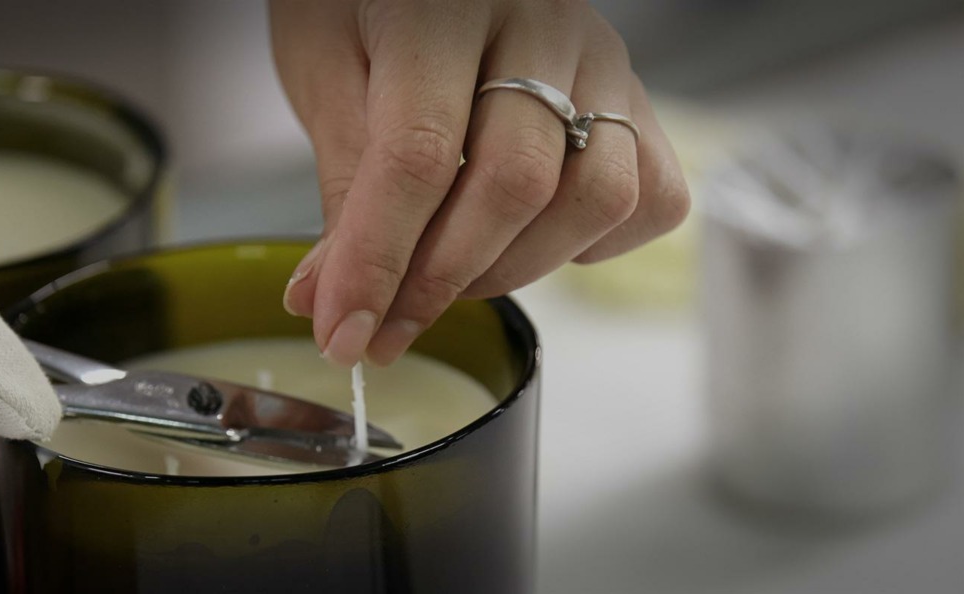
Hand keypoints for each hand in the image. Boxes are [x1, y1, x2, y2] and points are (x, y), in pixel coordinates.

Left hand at [271, 0, 689, 365]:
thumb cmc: (365, 6)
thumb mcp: (324, 71)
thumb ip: (343, 183)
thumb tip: (330, 299)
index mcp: (439, 8)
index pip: (418, 154)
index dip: (378, 260)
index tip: (345, 331)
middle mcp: (540, 22)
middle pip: (515, 182)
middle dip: (441, 280)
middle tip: (385, 327)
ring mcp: (601, 58)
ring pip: (598, 195)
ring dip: (516, 268)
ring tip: (449, 280)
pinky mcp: (637, 96)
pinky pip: (650, 194)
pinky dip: (592, 243)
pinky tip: (528, 238)